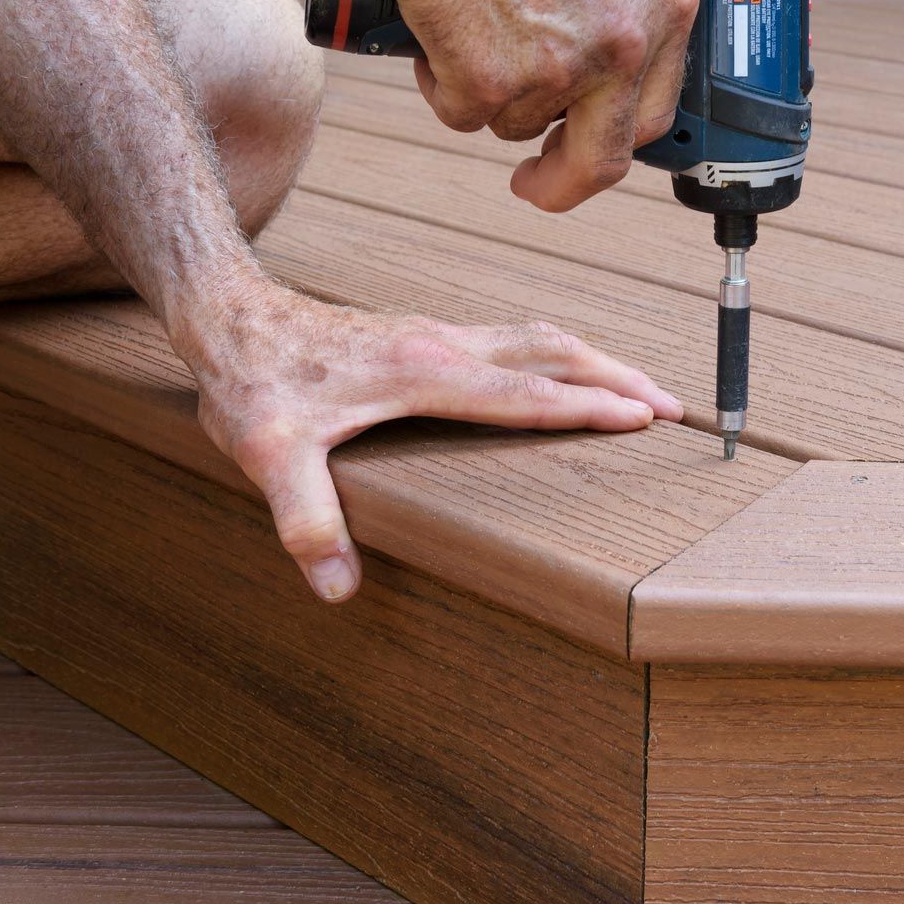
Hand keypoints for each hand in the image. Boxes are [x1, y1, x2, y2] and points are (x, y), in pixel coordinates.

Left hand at [179, 278, 682, 600]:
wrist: (230, 317)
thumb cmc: (252, 382)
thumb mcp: (266, 454)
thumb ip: (304, 518)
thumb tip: (339, 586)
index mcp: (422, 371)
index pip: (523, 394)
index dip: (585, 407)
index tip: (644, 418)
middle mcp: (443, 344)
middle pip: (553, 353)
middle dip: (617, 378)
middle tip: (673, 406)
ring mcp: (440, 333)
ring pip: (539, 339)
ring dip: (595, 360)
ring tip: (641, 389)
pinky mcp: (430, 334)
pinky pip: (517, 339)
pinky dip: (560, 356)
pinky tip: (565, 373)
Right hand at [374, 0, 698, 211]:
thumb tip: (614, 20)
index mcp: (666, 3)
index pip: (657, 106)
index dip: (618, 133)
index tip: (589, 145)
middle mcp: (624, 46)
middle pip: (604, 157)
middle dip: (564, 181)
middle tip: (534, 181)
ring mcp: (561, 71)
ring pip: (516, 123)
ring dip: (486, 91)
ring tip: (464, 13)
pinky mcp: (492, 85)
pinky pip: (461, 112)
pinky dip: (440, 82)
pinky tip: (437, 21)